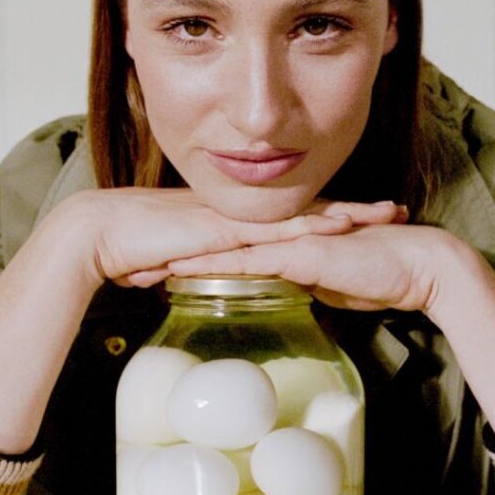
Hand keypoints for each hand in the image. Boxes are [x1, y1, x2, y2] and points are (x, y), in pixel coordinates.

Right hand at [65, 188, 406, 288]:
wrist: (100, 234)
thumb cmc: (132, 249)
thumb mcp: (180, 263)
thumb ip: (202, 269)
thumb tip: (209, 283)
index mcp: (237, 222)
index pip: (292, 219)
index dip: (330, 219)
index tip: (364, 222)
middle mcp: (243, 214)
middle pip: (310, 211)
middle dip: (355, 211)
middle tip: (393, 211)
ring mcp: (236, 218)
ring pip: (303, 215)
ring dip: (346, 214)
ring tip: (384, 214)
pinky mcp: (225, 229)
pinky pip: (275, 229)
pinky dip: (310, 227)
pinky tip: (339, 226)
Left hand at [167, 220, 450, 312]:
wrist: (419, 266)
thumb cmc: (383, 276)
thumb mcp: (334, 285)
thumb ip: (308, 283)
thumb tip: (294, 291)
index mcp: (288, 242)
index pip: (234, 249)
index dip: (197, 257)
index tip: (160, 267)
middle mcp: (284, 236)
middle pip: (220, 244)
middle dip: (178, 254)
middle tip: (136, 264)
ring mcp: (291, 242)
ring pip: (226, 249)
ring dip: (185, 259)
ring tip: (146, 267)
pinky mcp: (302, 254)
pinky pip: (250, 260)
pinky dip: (216, 266)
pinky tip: (186, 272)